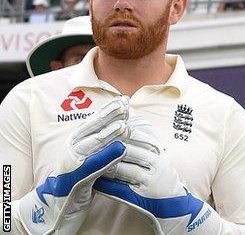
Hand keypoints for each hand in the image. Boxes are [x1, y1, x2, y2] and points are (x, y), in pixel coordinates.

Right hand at [16, 97, 129, 234]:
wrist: (59, 204)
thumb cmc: (79, 179)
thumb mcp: (91, 157)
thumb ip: (102, 143)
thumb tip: (122, 125)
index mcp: (76, 141)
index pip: (93, 122)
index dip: (108, 110)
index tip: (123, 100)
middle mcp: (72, 149)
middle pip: (92, 129)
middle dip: (109, 116)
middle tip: (125, 105)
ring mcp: (72, 163)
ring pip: (92, 145)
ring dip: (109, 134)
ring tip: (125, 126)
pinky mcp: (75, 178)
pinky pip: (92, 165)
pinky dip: (106, 156)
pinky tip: (120, 149)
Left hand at [94, 119, 220, 234]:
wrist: (177, 210)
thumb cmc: (164, 183)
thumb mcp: (161, 162)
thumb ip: (146, 148)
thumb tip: (129, 129)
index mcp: (159, 156)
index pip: (137, 138)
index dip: (119, 134)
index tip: (103, 130)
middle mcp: (157, 167)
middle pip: (128, 152)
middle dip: (108, 148)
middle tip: (91, 145)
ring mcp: (150, 183)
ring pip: (122, 170)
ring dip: (104, 166)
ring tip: (89, 162)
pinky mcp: (142, 198)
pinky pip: (119, 190)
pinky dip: (106, 186)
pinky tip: (95, 183)